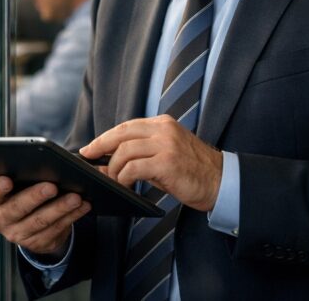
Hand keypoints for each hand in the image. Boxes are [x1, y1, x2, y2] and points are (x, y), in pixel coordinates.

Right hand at [0, 176, 89, 256]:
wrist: (28, 221)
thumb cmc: (22, 190)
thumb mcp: (16, 182)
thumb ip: (20, 172)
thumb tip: (41, 162)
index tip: (8, 180)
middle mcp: (0, 219)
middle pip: (16, 208)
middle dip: (35, 196)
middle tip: (52, 186)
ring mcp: (17, 234)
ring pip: (40, 221)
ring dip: (60, 208)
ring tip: (75, 197)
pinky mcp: (36, 244)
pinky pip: (55, 230)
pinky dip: (71, 217)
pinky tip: (82, 206)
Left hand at [80, 115, 222, 211]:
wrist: (221, 182)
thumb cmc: (192, 172)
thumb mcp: (164, 156)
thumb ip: (139, 155)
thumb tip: (107, 162)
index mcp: (163, 124)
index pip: (126, 127)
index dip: (105, 137)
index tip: (90, 147)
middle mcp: (164, 130)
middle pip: (121, 133)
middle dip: (100, 145)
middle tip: (88, 156)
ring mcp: (166, 145)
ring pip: (125, 151)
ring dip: (113, 168)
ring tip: (112, 179)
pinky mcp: (167, 162)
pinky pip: (134, 167)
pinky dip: (124, 177)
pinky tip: (125, 184)